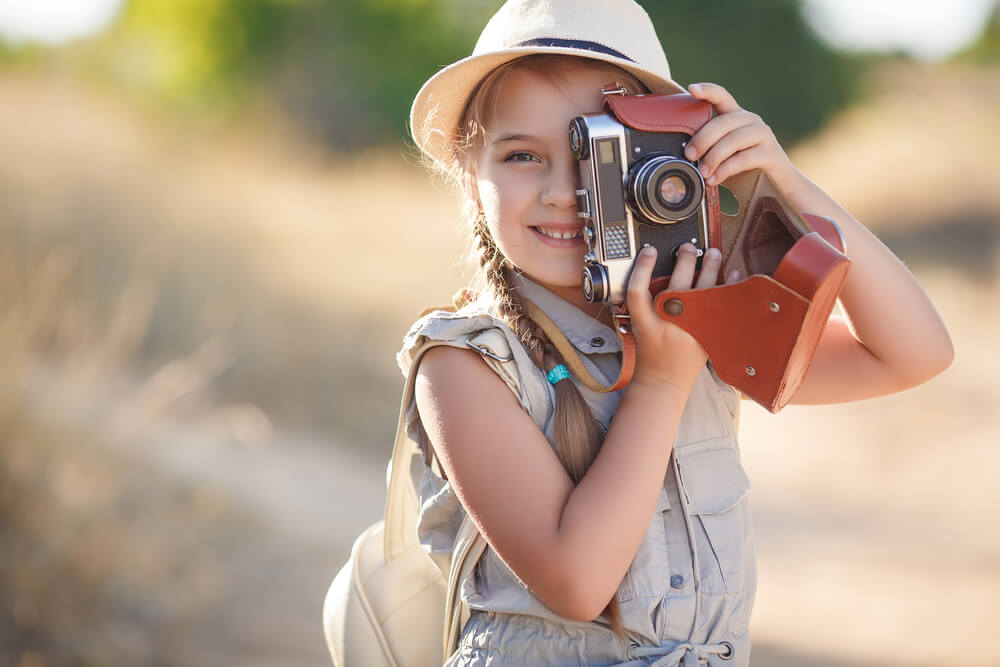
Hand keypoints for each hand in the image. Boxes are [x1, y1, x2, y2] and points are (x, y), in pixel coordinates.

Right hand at [626, 242, 726, 390]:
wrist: (664, 380)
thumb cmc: (650, 352)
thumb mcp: (638, 326)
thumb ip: (646, 303)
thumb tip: (662, 272)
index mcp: (645, 322)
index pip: (638, 289)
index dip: (642, 266)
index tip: (650, 251)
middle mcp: (668, 324)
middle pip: (676, 283)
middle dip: (683, 259)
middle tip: (686, 248)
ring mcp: (690, 329)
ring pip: (703, 290)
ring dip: (709, 267)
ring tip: (712, 253)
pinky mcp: (707, 334)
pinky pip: (723, 305)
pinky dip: (730, 286)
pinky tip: (734, 273)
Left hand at [683, 82, 795, 188]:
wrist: (774, 186)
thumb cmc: (742, 169)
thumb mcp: (721, 156)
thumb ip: (706, 150)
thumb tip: (684, 155)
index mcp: (736, 116)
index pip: (721, 97)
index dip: (707, 90)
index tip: (692, 89)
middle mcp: (751, 120)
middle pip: (723, 122)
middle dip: (703, 139)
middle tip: (689, 155)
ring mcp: (763, 134)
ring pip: (733, 140)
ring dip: (713, 157)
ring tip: (703, 173)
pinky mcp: (771, 153)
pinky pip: (743, 158)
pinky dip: (725, 170)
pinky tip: (714, 180)